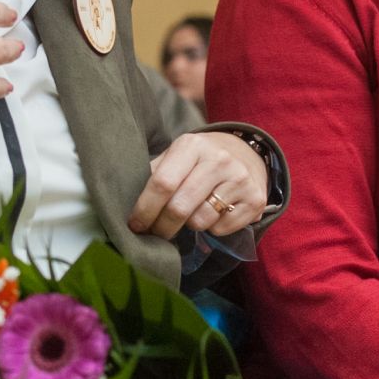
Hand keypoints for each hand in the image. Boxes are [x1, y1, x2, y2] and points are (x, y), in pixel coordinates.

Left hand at [129, 132, 268, 239]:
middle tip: (154, 233)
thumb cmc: (198, 160)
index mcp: (192, 145)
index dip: (145, 209)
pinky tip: (212, 213)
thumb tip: (123, 202)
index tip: (135, 225)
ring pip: (200, 222)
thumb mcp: (176, 157)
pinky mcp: (254, 200)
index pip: (162, 183)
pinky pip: (220, 229)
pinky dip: (211, 229)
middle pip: (180, 207)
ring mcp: (240, 179)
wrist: (244, 154)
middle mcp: (219, 160)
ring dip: (188, 227)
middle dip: (161, 227)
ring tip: (190, 214)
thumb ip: (154, 174)